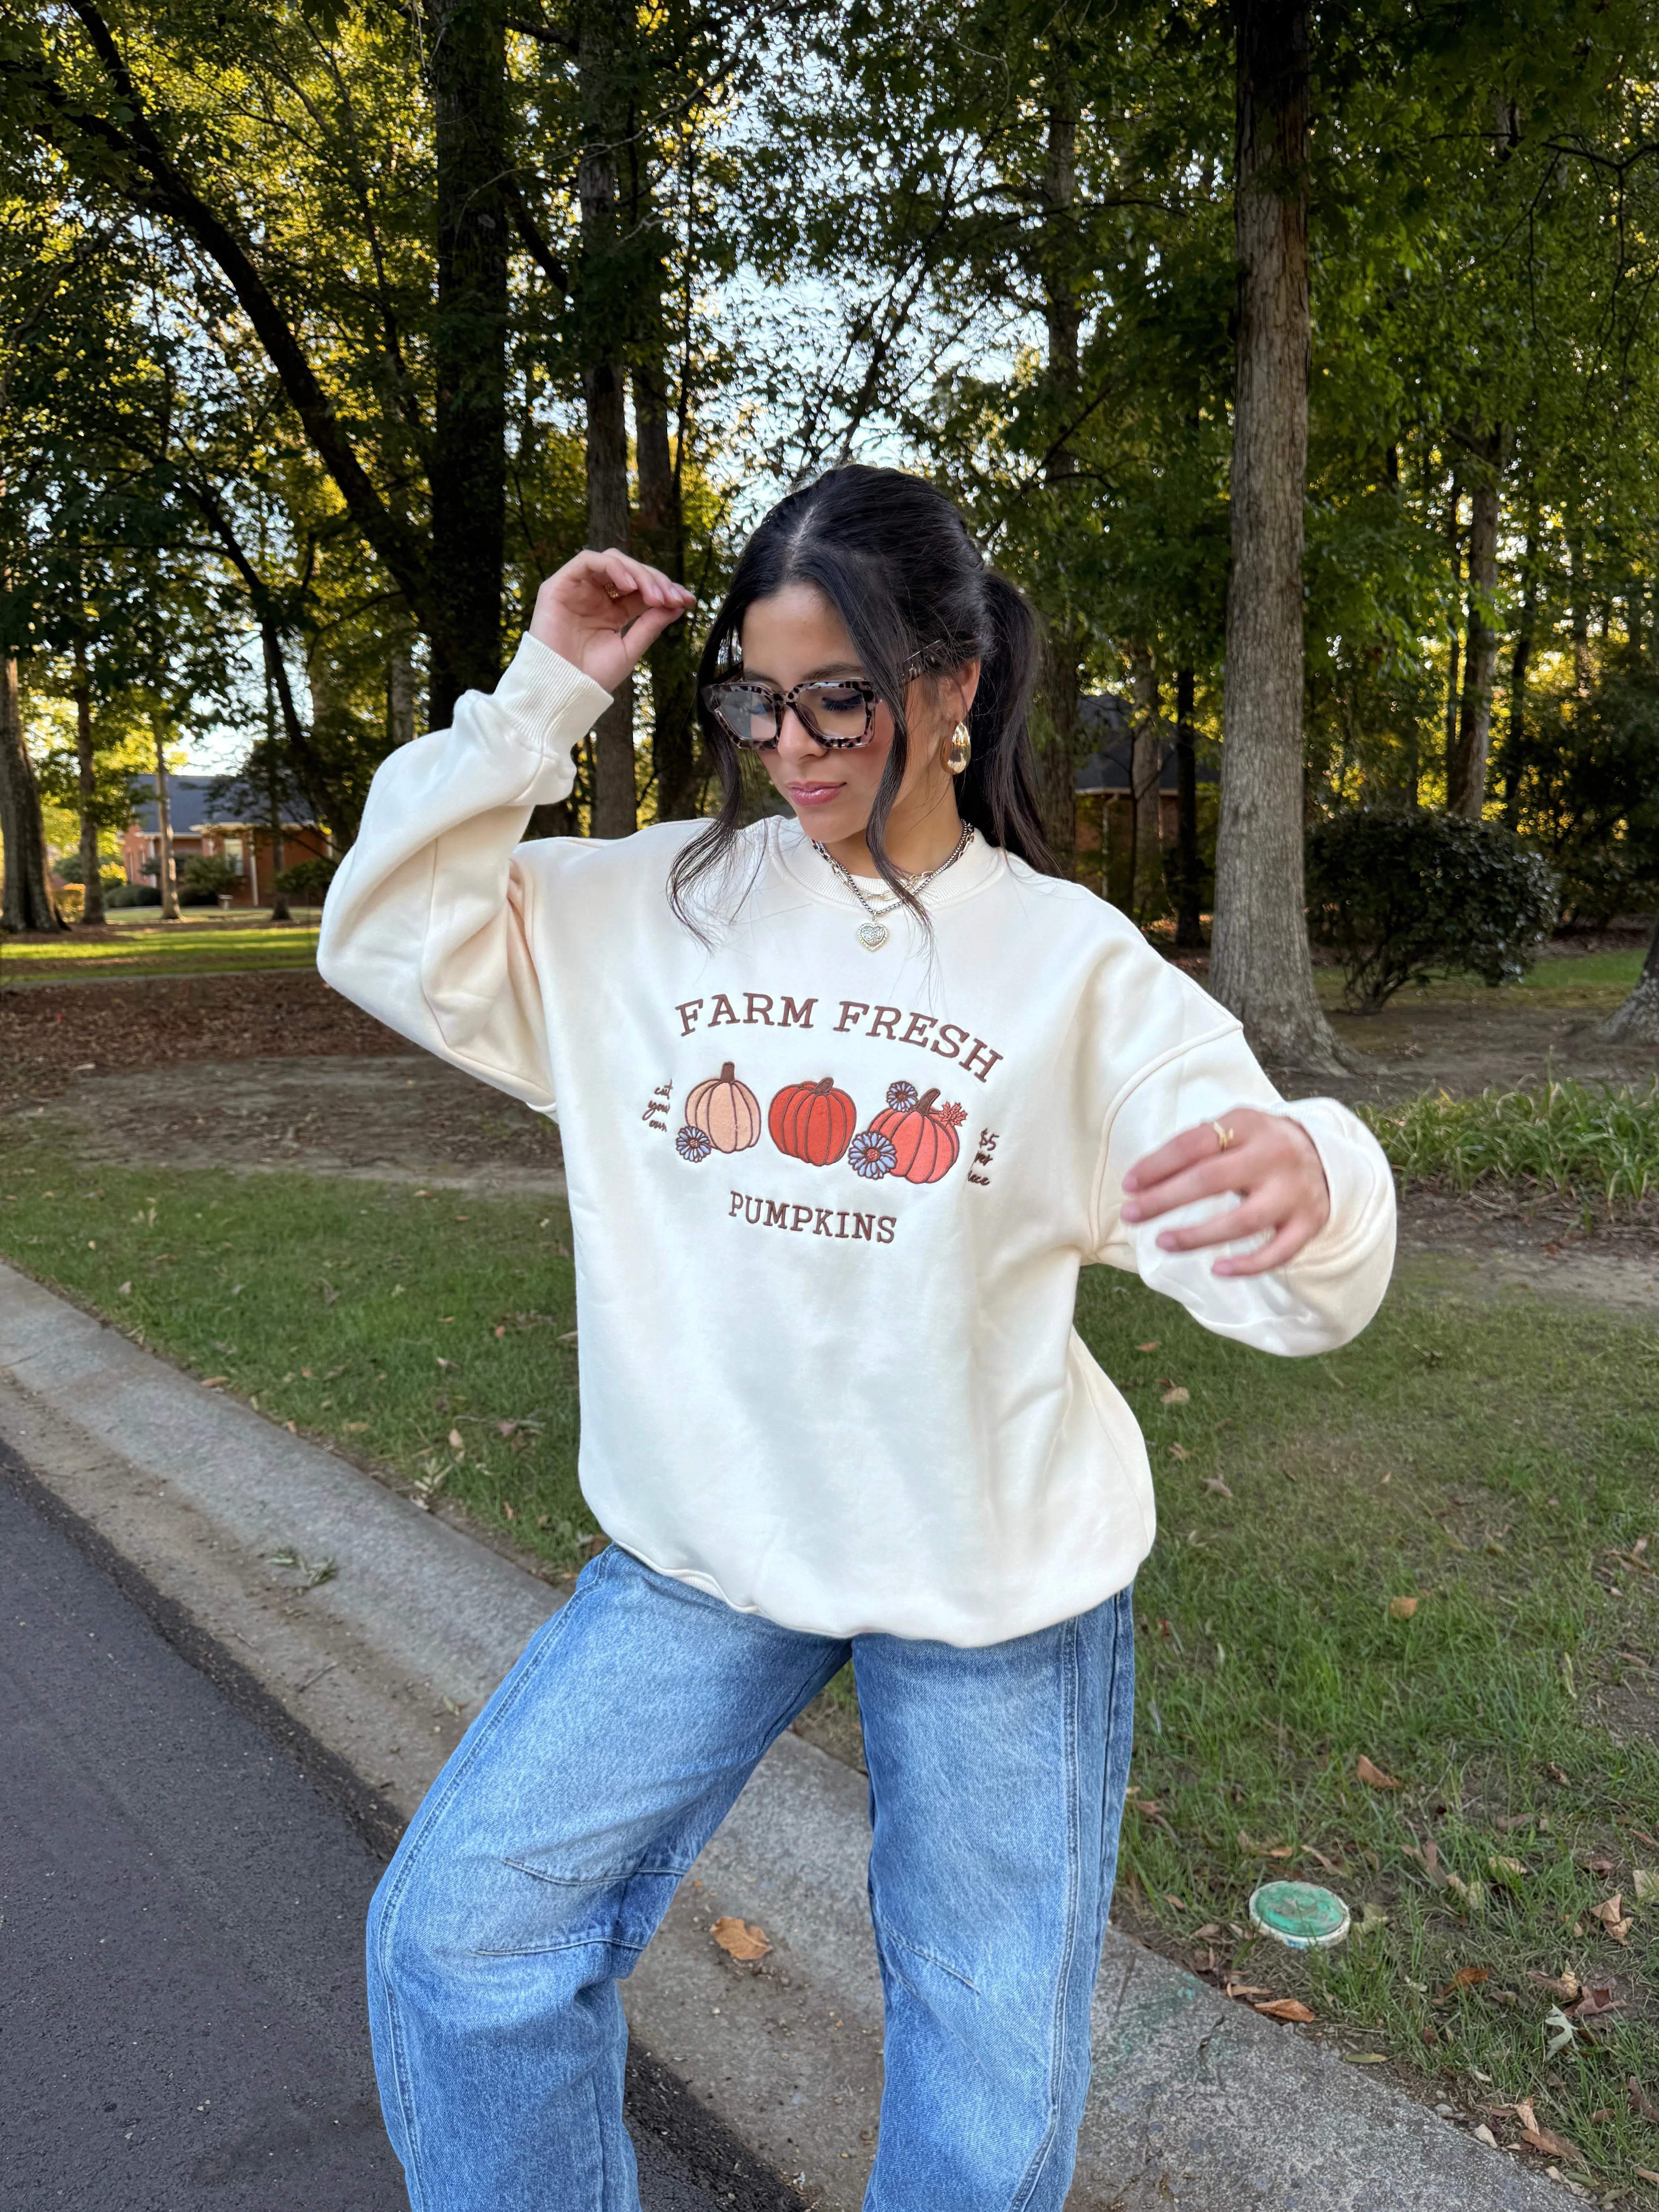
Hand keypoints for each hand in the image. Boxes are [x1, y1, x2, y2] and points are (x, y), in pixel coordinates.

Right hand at [529, 550, 695, 692]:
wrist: (562, 690)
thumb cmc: (592, 676)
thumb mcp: (630, 649)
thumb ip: (650, 625)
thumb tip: (677, 605)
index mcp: (613, 611)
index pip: (643, 589)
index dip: (666, 589)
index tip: (688, 600)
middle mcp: (597, 596)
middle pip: (630, 571)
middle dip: (655, 580)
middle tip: (671, 598)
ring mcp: (578, 588)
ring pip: (612, 560)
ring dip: (637, 573)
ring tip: (653, 595)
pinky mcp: (559, 585)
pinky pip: (587, 561)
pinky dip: (612, 567)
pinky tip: (629, 585)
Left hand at [1120, 1108, 1329, 1275]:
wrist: (1325, 1155)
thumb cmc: (1259, 1145)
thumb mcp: (1233, 1129)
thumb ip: (1196, 1146)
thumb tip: (1143, 1180)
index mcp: (1249, 1125)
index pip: (1195, 1143)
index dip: (1157, 1165)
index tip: (1129, 1185)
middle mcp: (1274, 1156)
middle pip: (1211, 1180)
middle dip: (1164, 1200)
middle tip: (1130, 1215)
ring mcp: (1294, 1192)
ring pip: (1242, 1221)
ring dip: (1197, 1236)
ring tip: (1162, 1242)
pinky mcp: (1309, 1222)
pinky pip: (1278, 1252)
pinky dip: (1247, 1265)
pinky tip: (1217, 1270)